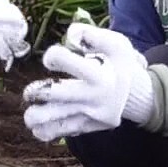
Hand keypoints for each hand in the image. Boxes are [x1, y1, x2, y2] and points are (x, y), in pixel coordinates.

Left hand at [20, 22, 152, 141]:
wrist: (137, 94)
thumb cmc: (120, 63)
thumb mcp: (116, 43)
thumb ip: (91, 34)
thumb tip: (70, 34)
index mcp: (98, 73)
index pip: (65, 61)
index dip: (53, 56)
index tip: (52, 59)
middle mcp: (93, 95)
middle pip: (55, 94)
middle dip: (35, 92)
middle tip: (31, 92)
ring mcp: (90, 113)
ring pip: (54, 119)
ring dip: (34, 117)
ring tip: (31, 113)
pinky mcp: (88, 125)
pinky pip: (61, 132)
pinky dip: (44, 131)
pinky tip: (38, 126)